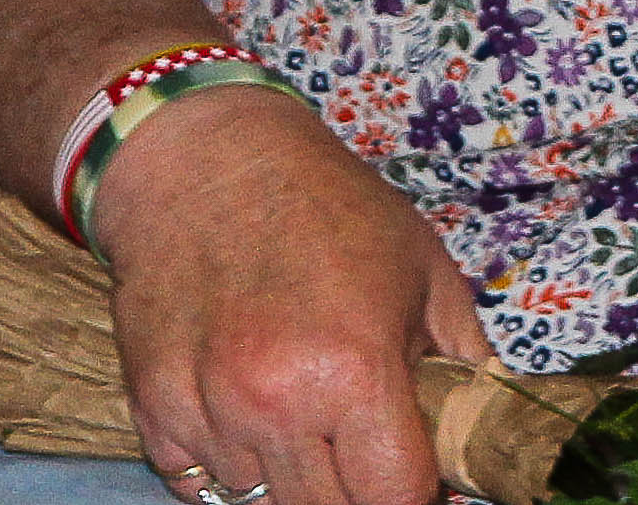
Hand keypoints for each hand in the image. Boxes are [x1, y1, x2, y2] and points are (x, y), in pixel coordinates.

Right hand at [92, 86, 494, 504]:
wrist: (208, 167)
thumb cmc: (331, 211)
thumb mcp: (425, 271)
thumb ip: (462, 359)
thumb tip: (484, 421)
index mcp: (356, 372)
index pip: (392, 497)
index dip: (415, 496)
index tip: (421, 481)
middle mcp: (276, 405)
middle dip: (354, 492)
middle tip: (367, 453)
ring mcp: (208, 412)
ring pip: (259, 500)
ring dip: (289, 476)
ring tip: (307, 416)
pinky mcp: (153, 410)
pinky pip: (196, 481)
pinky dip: (228, 464)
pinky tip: (252, 413)